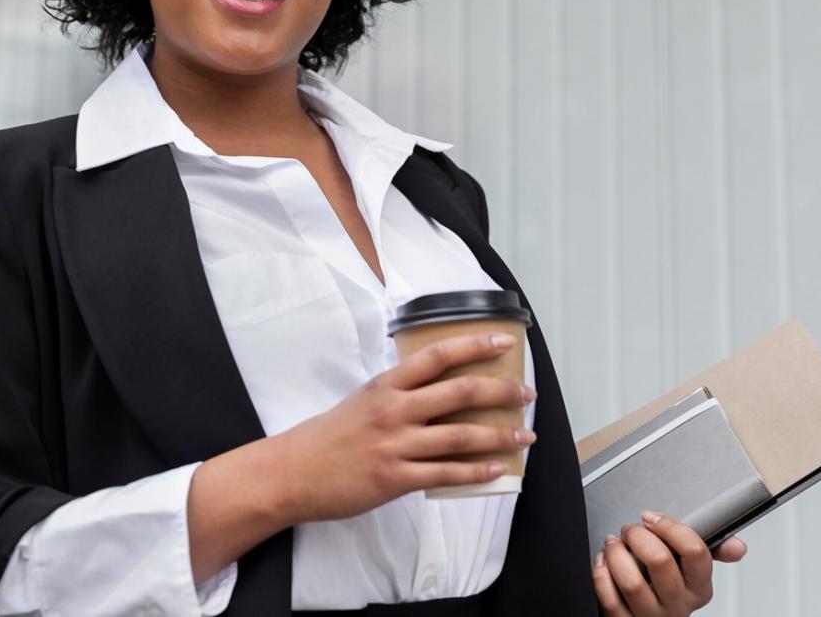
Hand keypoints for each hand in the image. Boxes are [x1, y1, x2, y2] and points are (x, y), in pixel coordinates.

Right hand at [273, 332, 536, 523]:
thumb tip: (439, 387)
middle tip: (526, 392)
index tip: (505, 342)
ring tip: (524, 436)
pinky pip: (446, 474)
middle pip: (460, 392)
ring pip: (460, 436)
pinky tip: (497, 470)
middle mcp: (395, 410)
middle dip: (501, 392)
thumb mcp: (363, 399)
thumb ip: (400, 392)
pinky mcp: (395, 478)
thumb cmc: (329, 435)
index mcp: (387, 384)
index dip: (475, 346)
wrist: (294, 471)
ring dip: (499, 436)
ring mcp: (396, 445)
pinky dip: (476, 472)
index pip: (438, 356)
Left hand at [592, 512, 747, 615]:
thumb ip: (711, 550)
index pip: (695, 551)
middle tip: (630, 529)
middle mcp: (678, 605)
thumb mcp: (691, 568)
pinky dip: (601, 574)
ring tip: (614, 544)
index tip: (652, 518)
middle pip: (660, 561)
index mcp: (699, 588)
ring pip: (632, 582)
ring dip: (617, 554)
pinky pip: (610, 598)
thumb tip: (738, 547)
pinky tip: (603, 562)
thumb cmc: (665, 584)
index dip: (669, 527)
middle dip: (639, 535)